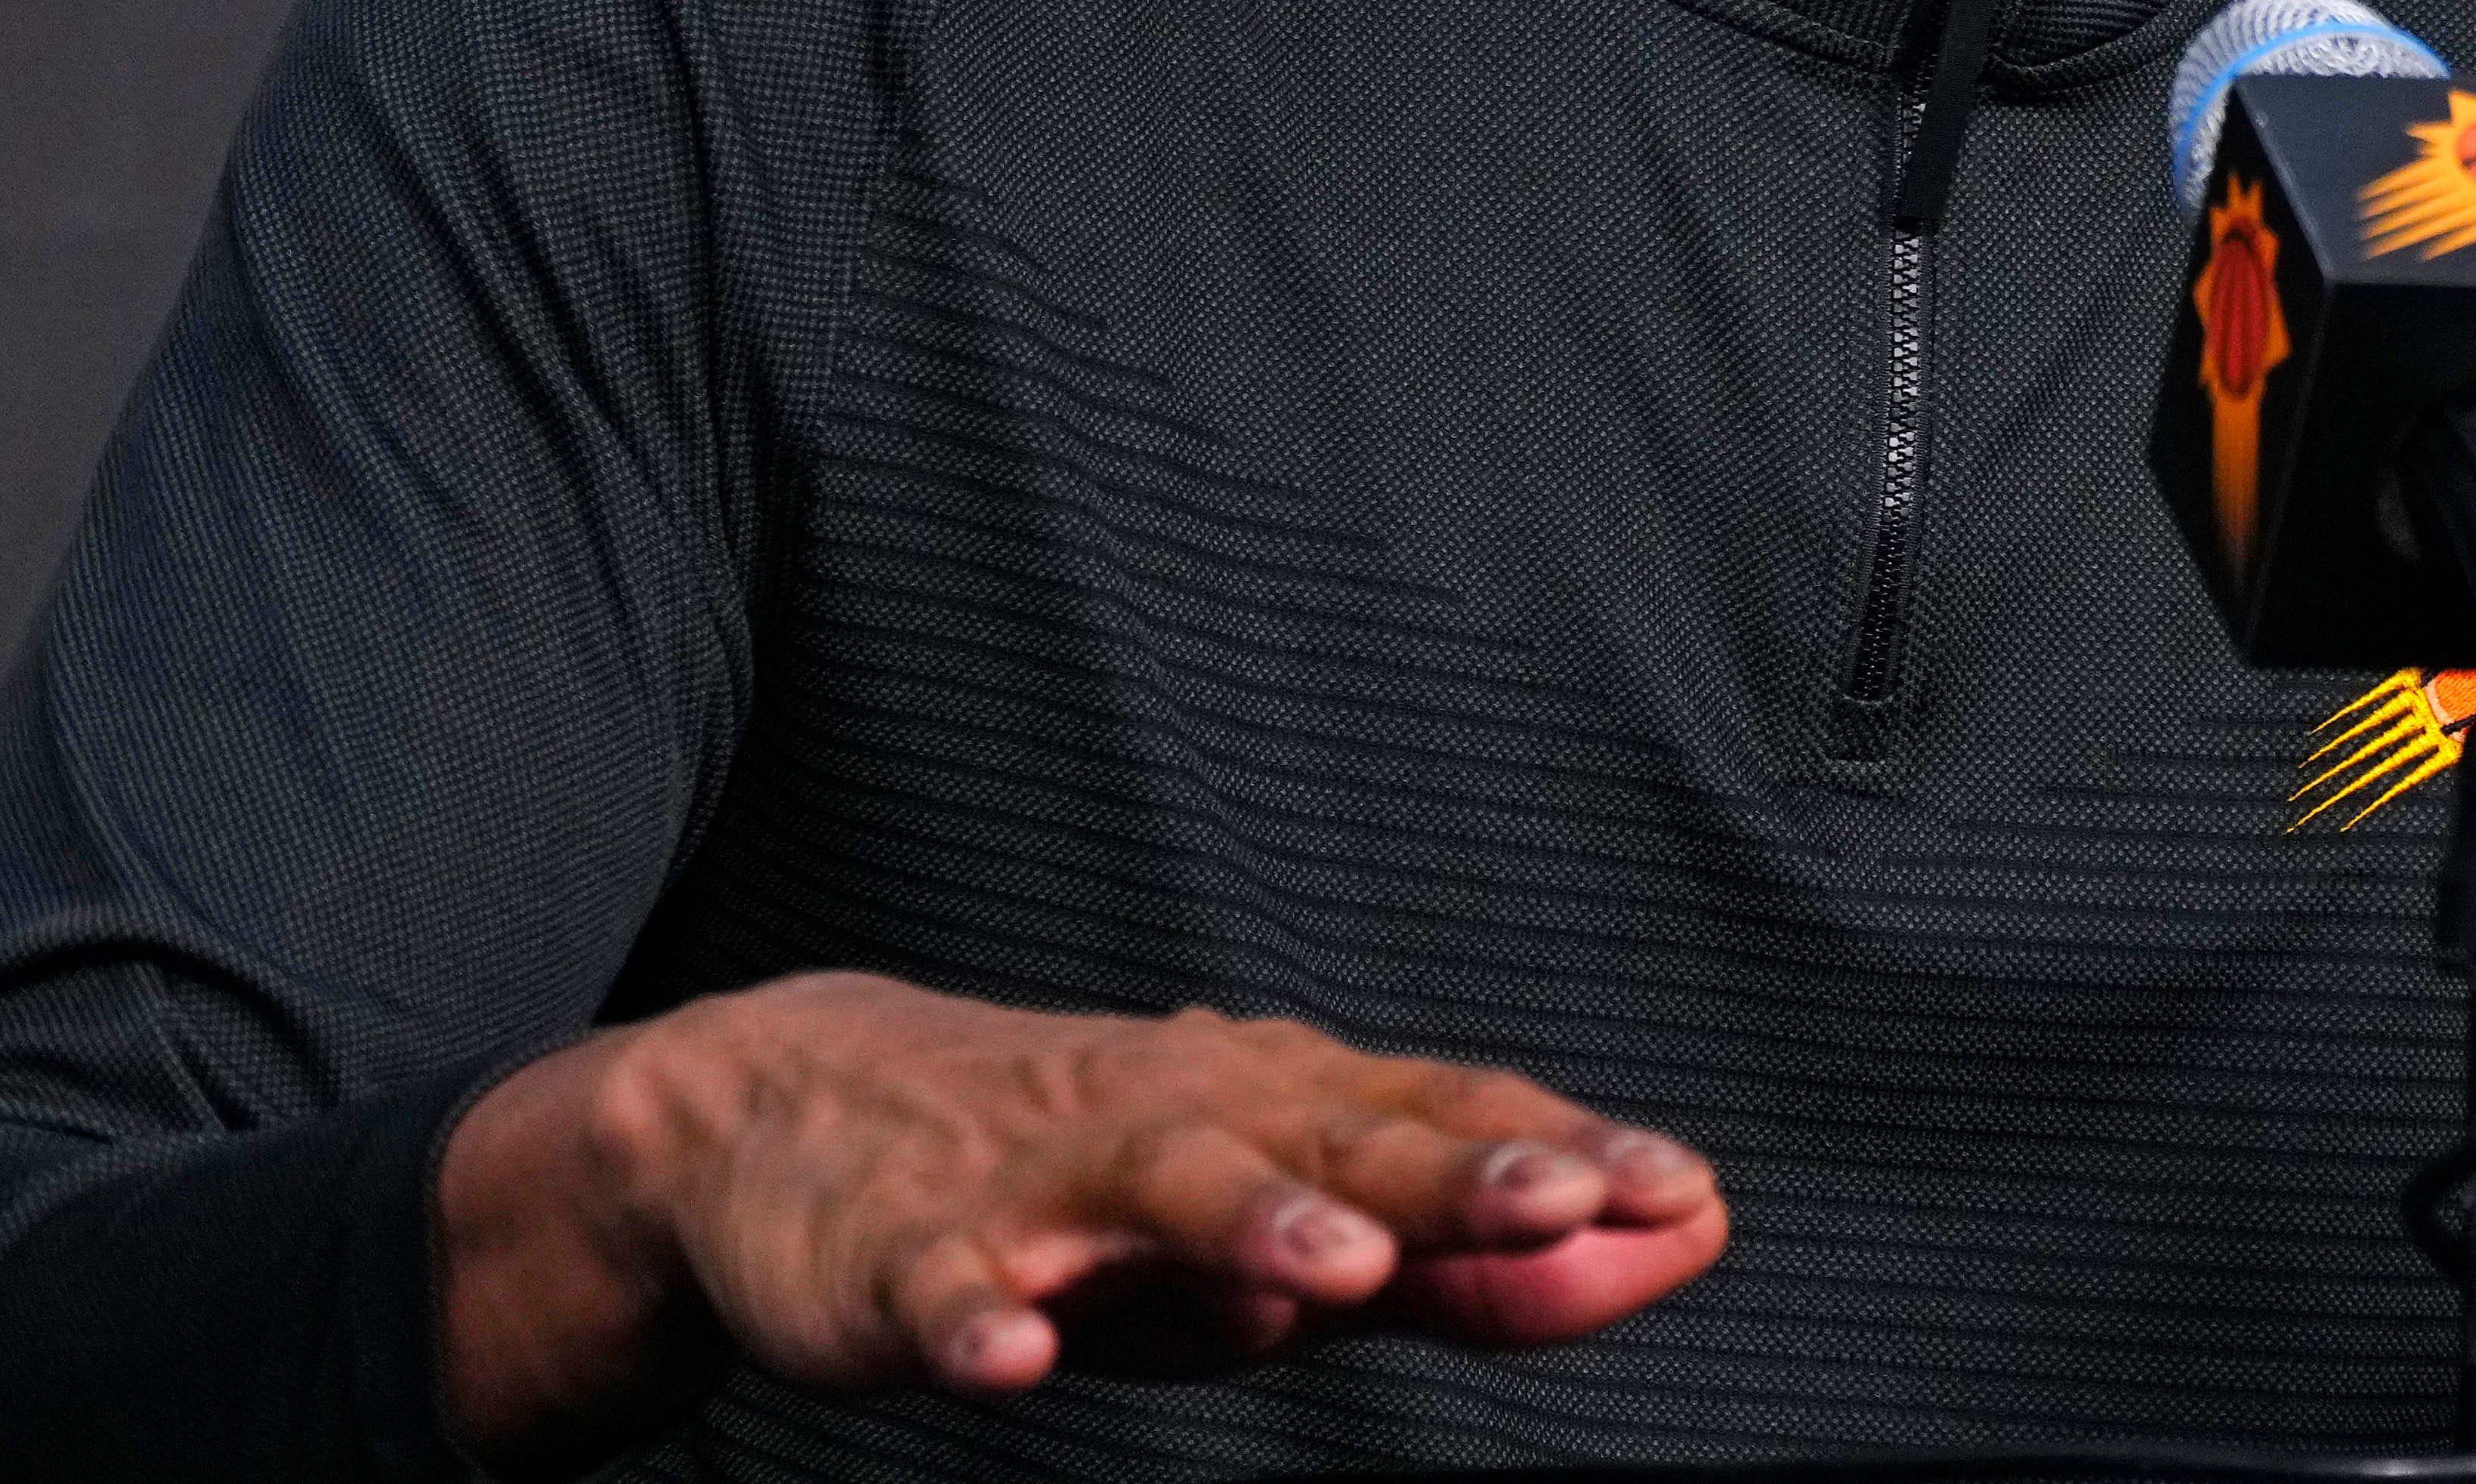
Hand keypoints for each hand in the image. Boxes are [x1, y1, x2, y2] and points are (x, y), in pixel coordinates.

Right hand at [431, 973, 1727, 1459]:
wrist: (787, 1111)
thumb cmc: (1089, 1177)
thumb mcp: (1284, 1221)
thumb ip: (1466, 1255)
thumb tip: (1670, 1245)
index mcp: (1276, 1111)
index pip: (1441, 1123)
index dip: (1564, 1160)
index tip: (1688, 1194)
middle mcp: (1175, 1122)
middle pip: (1328, 1142)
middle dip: (1447, 1177)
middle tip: (1567, 1199)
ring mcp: (1034, 1186)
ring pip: (1152, 1191)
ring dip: (1246, 1225)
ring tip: (1332, 1273)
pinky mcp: (900, 1253)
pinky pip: (941, 1292)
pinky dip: (976, 1324)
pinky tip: (1009, 1364)